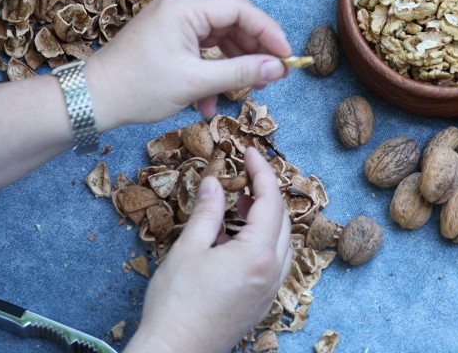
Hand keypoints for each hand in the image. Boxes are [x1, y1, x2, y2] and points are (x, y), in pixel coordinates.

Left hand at [84, 0, 292, 131]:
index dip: (268, 32)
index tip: (286, 57)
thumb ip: (242, 72)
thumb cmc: (138, 88)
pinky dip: (211, 72)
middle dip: (253, 51)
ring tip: (246, 91)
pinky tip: (209, 102)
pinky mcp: (165, 39)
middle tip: (273, 76)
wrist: (89, 101)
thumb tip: (279, 69)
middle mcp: (180, 8)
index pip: (241, 10)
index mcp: (186, 8)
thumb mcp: (196, 82)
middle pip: (232, 22)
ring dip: (233, 66)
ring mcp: (171, 23)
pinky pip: (200, 50)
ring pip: (218, 38)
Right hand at [126, 147, 292, 352]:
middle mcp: (272, 272)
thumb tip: (215, 182)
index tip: (251, 152)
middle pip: (282, 220)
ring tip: (241, 206)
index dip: (262, 172)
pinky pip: (274, 265)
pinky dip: (263, 244)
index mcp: (258, 254)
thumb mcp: (188, 249)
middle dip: (266, 193)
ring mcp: (269, 291)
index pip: (270, 200)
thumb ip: (207, 212)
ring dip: (267, 220)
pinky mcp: (260, 305)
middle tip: (245, 177)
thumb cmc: (176, 303)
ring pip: (282, 243)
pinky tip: (236, 242)